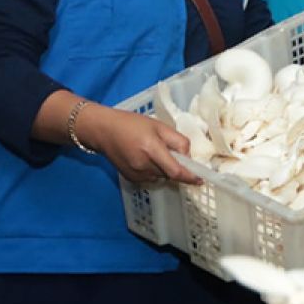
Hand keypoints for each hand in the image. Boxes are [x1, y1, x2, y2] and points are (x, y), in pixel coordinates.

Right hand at [75, 104, 201, 184]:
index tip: (200, 179)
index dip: (190, 177)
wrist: (103, 131)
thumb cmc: (132, 124)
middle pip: (170, 174)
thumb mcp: (158, 126)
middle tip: (172, 153)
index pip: (175, 171)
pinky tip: (145, 158)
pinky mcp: (131, 179)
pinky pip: (151, 178)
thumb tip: (189, 155)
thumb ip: (177, 140)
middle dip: (177, 167)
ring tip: (155, 152)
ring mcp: (136, 174)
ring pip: (161, 177)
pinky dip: (155, 171)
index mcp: (151, 149)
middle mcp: (144, 166)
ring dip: (165, 169)